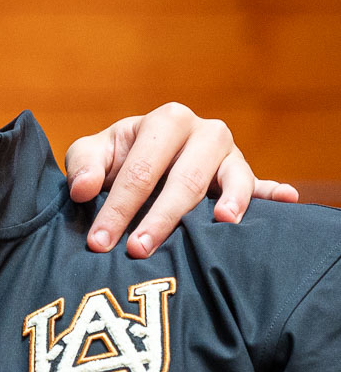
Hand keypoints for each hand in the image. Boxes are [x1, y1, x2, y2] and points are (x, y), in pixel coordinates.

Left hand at [65, 102, 299, 258]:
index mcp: (166, 121)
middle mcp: (204, 132)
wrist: (143, 158)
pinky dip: (273, 193)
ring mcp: (229, 154)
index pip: (140, 170)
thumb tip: (82, 189)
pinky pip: (261, 185)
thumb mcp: (92, 154)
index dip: (117, 208)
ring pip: (228, 182)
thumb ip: (83, 166)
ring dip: (226, 203)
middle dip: (159, 218)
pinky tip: (288, 198)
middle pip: (184, 180)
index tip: (100, 242)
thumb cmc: (115, 158)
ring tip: (222, 221)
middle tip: (138, 250)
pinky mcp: (245, 175)